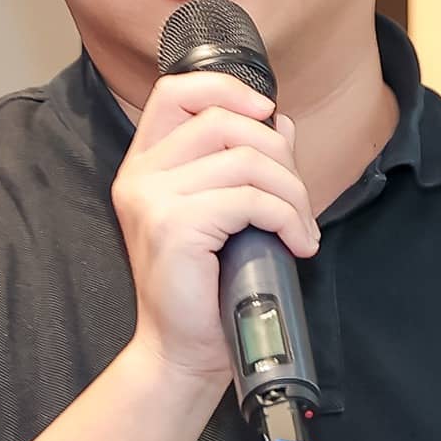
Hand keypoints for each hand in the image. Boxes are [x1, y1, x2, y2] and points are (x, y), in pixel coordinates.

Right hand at [104, 51, 316, 396]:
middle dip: (279, 154)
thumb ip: (239, 163)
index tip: (266, 115)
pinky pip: (250, 200)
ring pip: (245, 161)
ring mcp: (152, 199)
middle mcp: (139, 175)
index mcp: (144, 165)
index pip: (175, 91)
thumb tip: (280, 124)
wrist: (181, 350)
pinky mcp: (174, 225)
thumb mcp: (219, 213)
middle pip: (222, 121)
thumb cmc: (204, 286)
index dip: (227, 89)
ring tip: (302, 228)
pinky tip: (297, 243)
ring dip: (292, 193)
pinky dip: (288, 218)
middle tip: (298, 199)